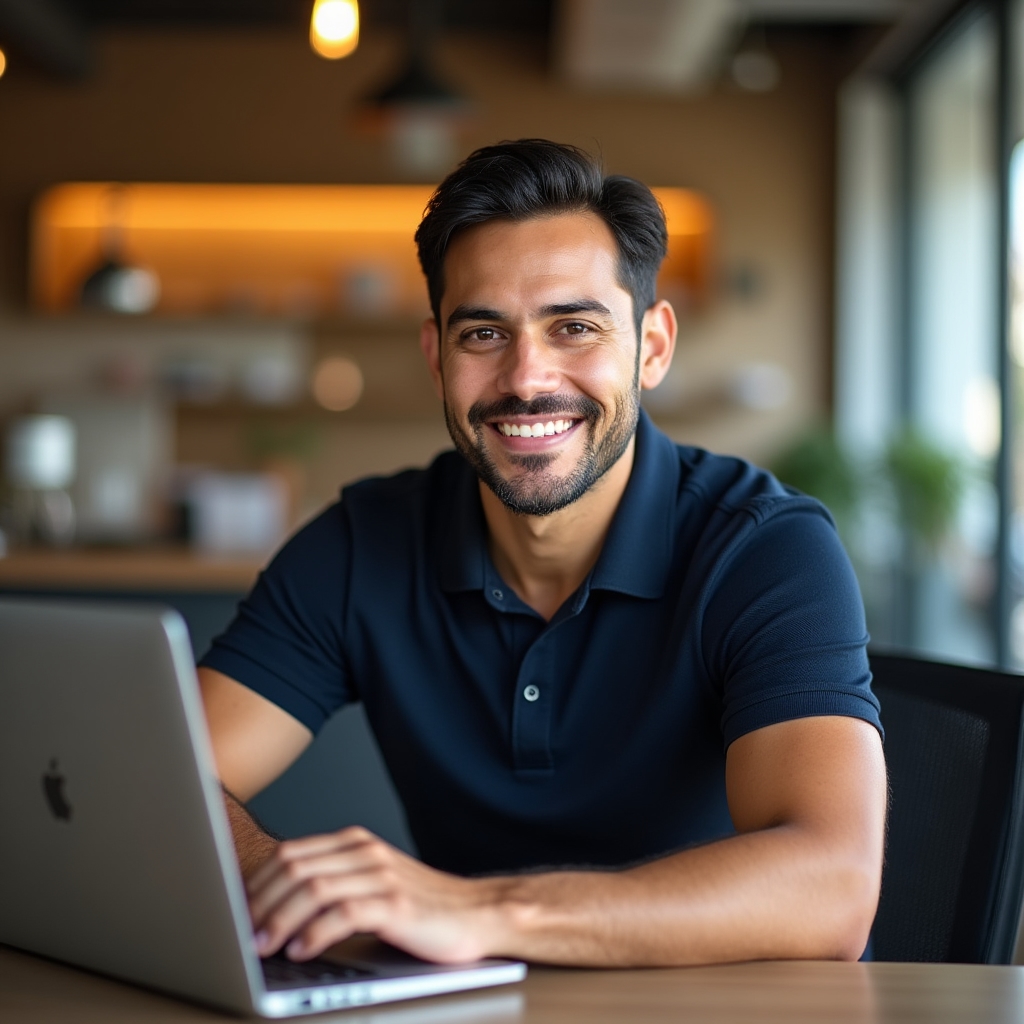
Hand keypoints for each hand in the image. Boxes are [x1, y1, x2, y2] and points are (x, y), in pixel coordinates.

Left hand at [247, 827, 504, 963]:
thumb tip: (272, 909)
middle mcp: (365, 852)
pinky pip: (344, 913)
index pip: (291, 853)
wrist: (476, 914)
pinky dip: (315, 932)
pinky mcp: (397, 905)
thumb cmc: (420, 909)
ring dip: (279, 919)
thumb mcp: (371, 886)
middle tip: (238, 933)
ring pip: (313, 889)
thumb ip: (331, 885)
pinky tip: (301, 950)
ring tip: (260, 946)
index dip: (256, 882)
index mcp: (355, 843)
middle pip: (295, 867)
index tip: (233, 912)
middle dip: (259, 902)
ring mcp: (382, 876)